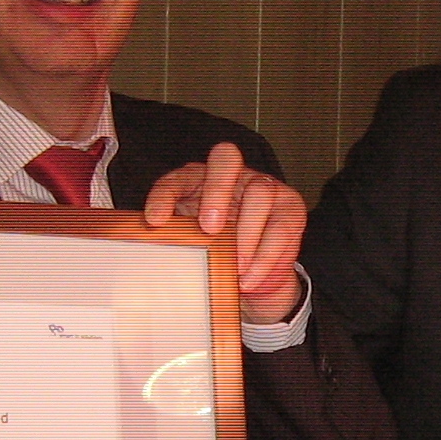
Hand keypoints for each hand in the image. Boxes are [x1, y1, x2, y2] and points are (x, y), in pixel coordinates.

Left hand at [143, 142, 303, 323]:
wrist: (251, 277)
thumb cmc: (217, 254)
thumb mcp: (193, 247)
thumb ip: (177, 241)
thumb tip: (150, 253)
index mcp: (198, 180)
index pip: (177, 179)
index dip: (165, 196)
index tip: (156, 221)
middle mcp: (232, 176)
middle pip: (225, 161)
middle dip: (216, 191)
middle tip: (209, 229)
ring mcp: (264, 188)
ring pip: (259, 194)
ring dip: (245, 234)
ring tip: (234, 267)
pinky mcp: (290, 208)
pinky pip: (279, 228)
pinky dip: (263, 258)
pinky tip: (248, 278)